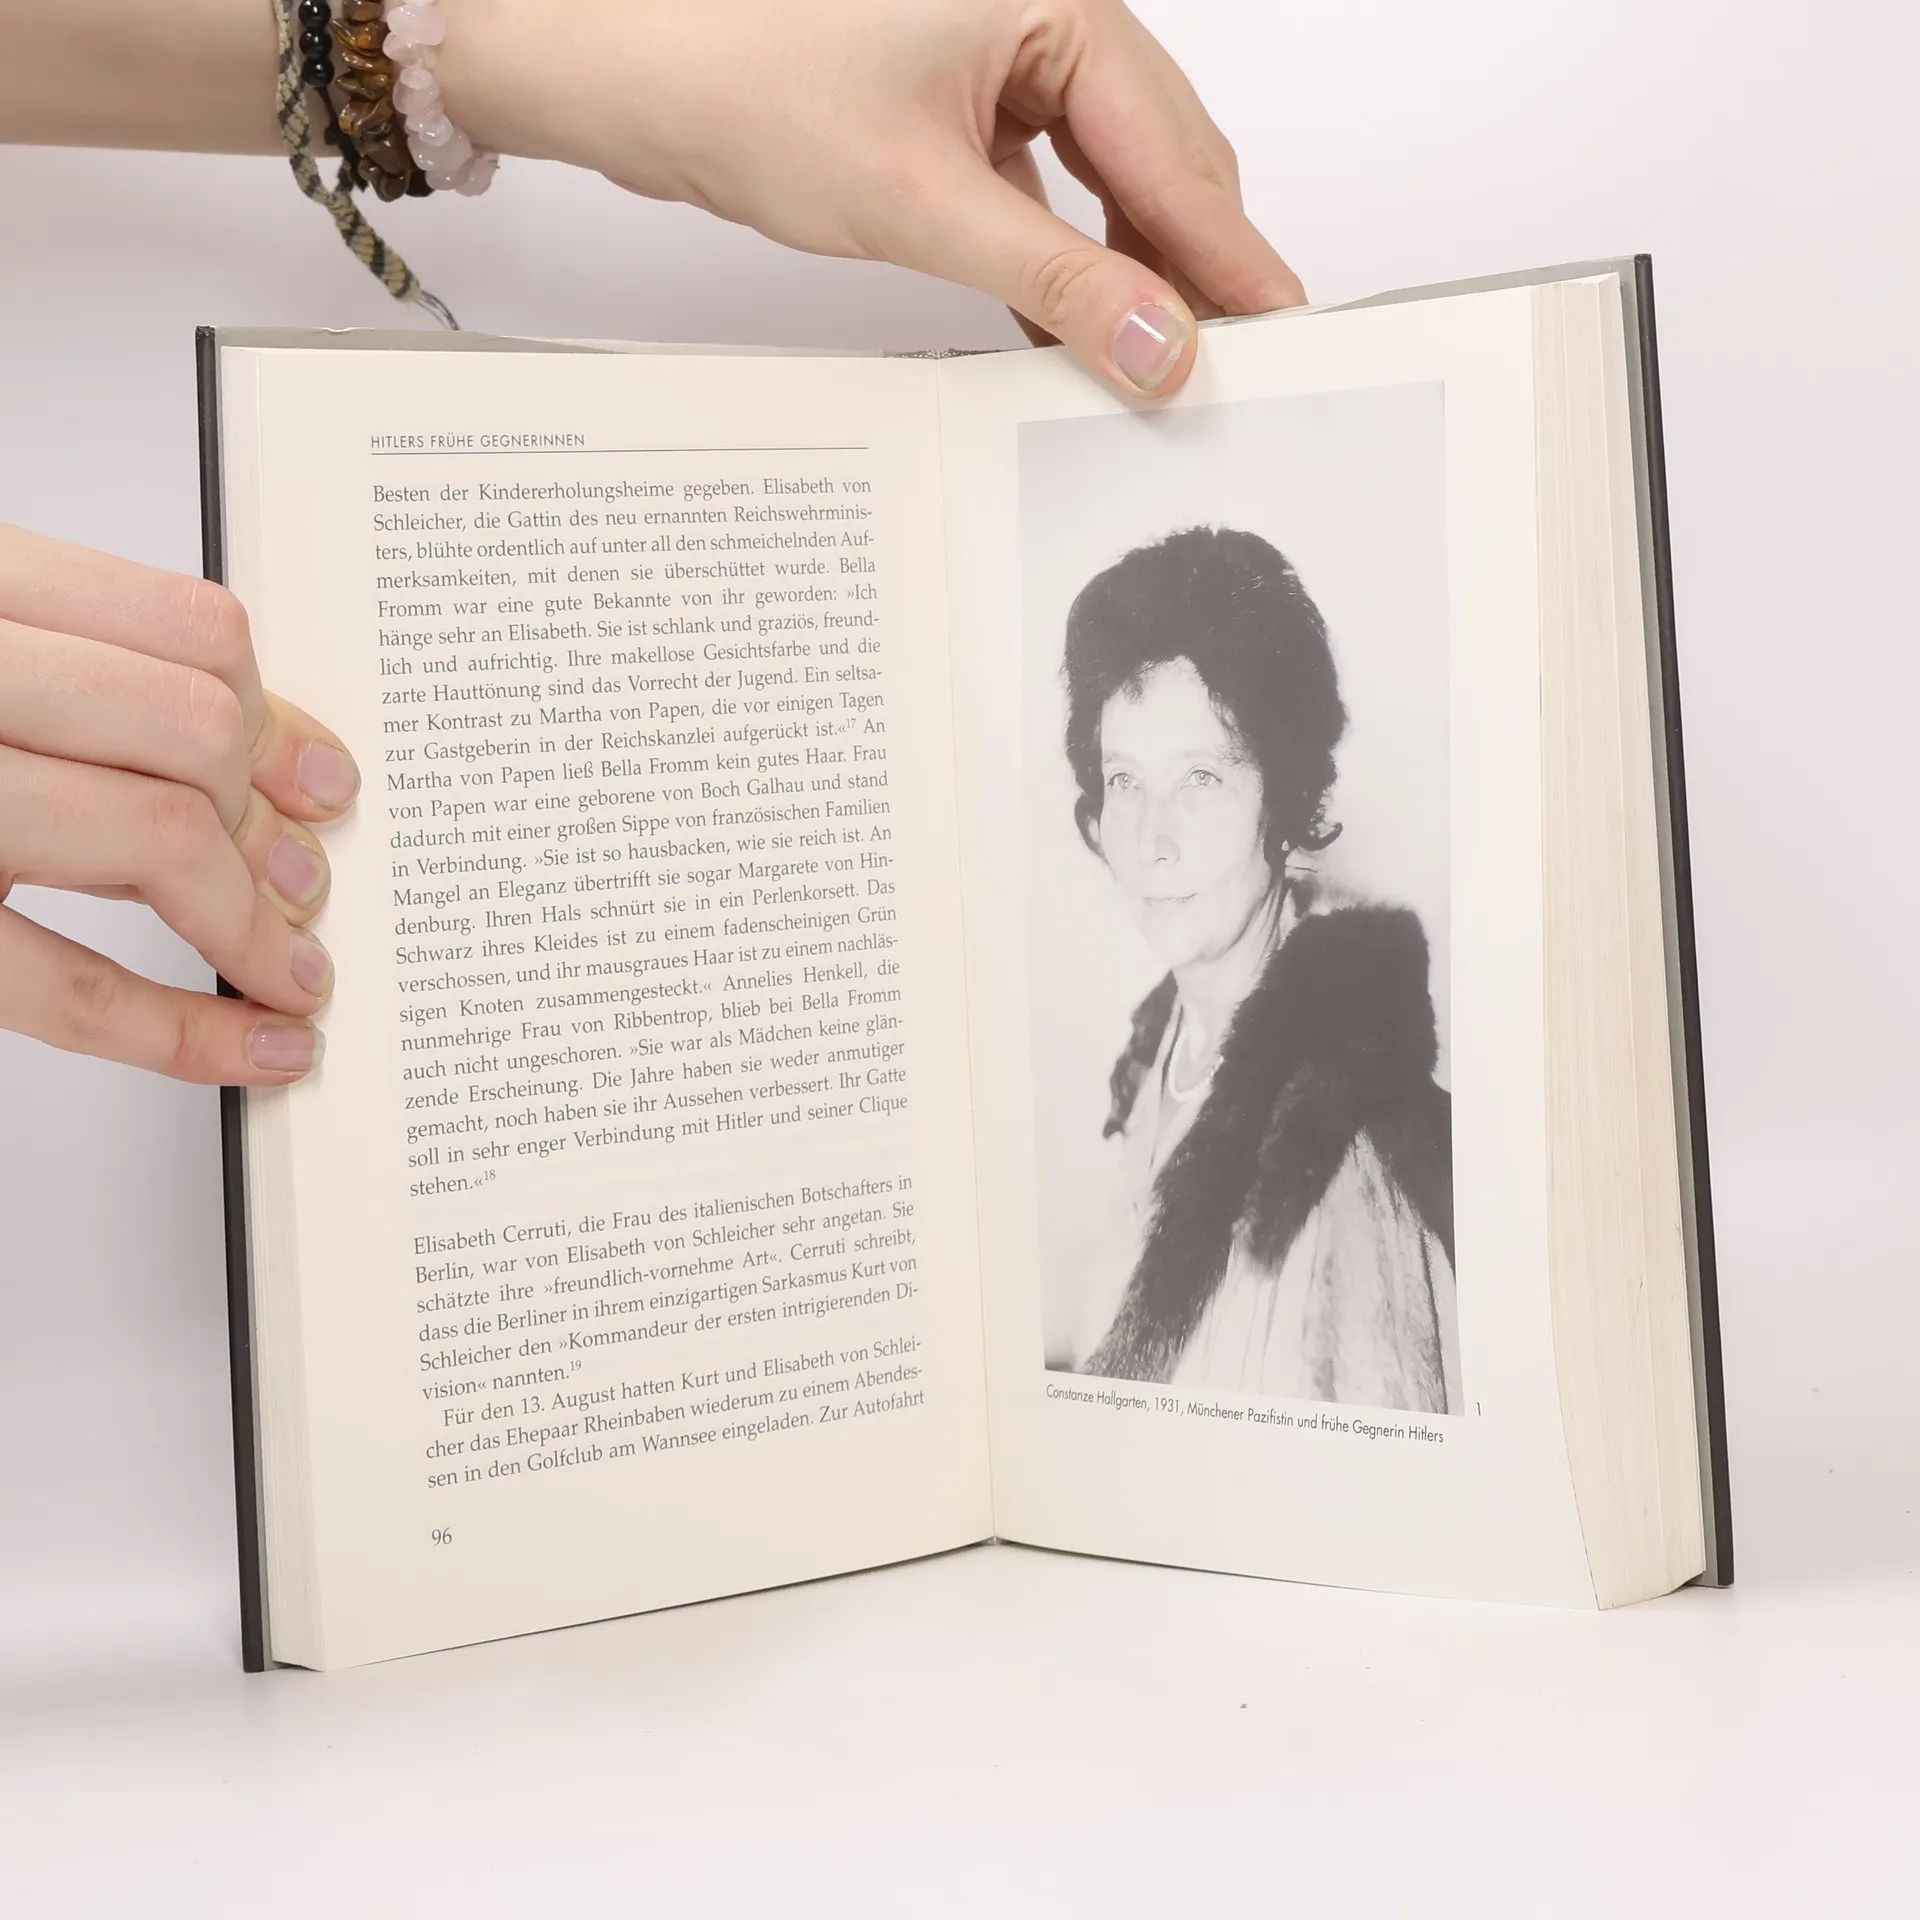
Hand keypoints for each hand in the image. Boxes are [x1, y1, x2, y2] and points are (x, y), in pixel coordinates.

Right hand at [0, 524, 355, 1082]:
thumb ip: (94, 666)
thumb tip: (286, 757)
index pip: (191, 632)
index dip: (280, 721)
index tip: (322, 783)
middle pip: (189, 733)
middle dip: (268, 825)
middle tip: (306, 883)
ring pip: (153, 835)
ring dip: (253, 925)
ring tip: (293, 968)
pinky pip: (66, 985)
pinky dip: (185, 1032)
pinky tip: (253, 1045)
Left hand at [445, 0, 1303, 395]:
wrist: (628, 69)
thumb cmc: (746, 85)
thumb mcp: (925, 204)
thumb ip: (1059, 284)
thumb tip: (1163, 349)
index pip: (1178, 150)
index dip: (1232, 255)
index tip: (1284, 334)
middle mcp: (1044, 16)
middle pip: (1158, 160)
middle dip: (1191, 267)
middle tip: (1234, 369)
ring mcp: (1003, 60)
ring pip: (1105, 181)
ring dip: (1127, 273)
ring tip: (1157, 365)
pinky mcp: (962, 104)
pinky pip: (1046, 190)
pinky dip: (1063, 262)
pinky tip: (1075, 331)